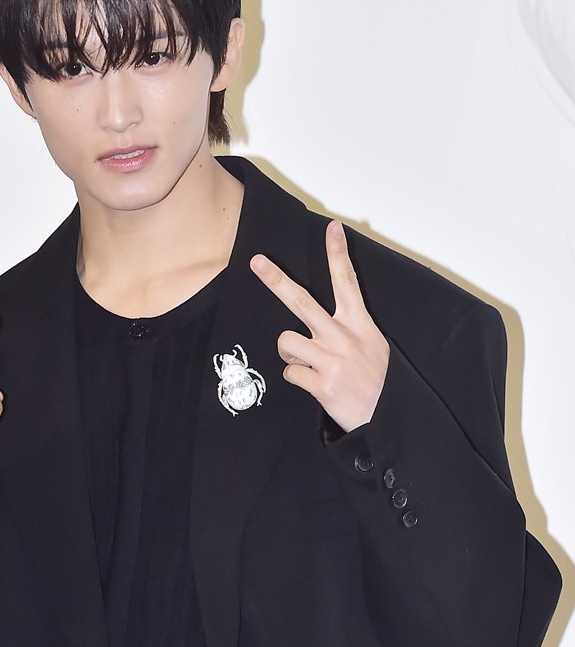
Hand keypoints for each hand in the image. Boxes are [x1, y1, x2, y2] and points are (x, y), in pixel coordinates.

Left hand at [250, 221, 388, 433]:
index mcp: (358, 324)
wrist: (389, 418)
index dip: (338, 254)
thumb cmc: (379, 381)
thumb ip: (347, 328)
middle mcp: (343, 337)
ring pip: (286, 341)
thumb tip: (316, 322)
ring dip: (289, 353)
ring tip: (307, 363)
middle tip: (257, 262)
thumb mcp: (374, 345)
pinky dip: (298, 379)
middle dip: (276, 279)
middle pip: (301, 301)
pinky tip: (315, 385)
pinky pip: (290, 373)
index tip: (331, 228)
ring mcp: (331, 360)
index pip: (347, 282)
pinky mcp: (321, 384)